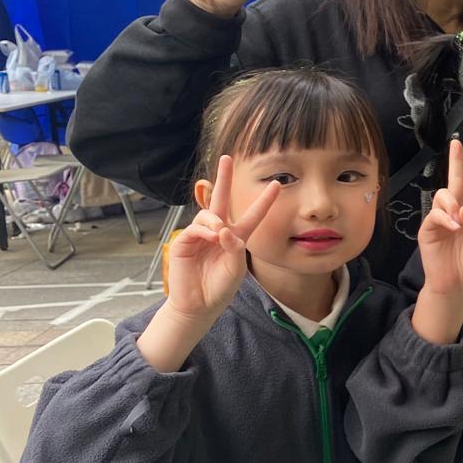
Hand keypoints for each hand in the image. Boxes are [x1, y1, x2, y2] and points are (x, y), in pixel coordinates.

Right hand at [166, 154, 281, 322]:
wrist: (201, 304)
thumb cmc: (221, 287)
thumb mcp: (237, 268)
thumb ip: (235, 248)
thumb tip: (223, 229)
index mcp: (236, 237)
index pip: (252, 215)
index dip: (264, 201)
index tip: (278, 184)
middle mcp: (218, 232)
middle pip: (222, 199)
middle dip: (224, 178)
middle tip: (227, 158)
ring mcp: (201, 235)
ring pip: (208, 214)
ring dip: (215, 221)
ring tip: (219, 233)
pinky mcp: (185, 242)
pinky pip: (196, 228)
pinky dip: (205, 230)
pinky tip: (211, 237)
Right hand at [418, 140, 462, 299]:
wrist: (456, 284)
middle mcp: (456, 213)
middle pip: (454, 182)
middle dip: (455, 162)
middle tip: (456, 143)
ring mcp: (440, 220)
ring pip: (443, 196)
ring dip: (453, 203)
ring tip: (459, 218)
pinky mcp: (427, 229)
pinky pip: (434, 215)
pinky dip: (445, 218)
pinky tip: (453, 226)